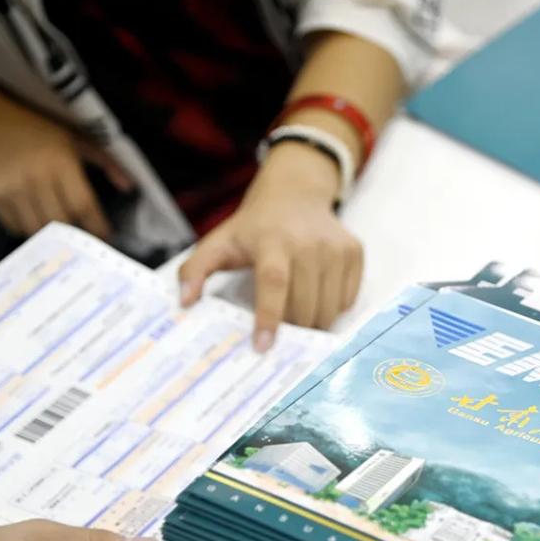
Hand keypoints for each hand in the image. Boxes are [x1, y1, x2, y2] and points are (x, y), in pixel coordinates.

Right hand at [0, 71, 131, 238]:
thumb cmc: (41, 129)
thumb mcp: (77, 138)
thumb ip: (106, 162)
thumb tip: (128, 187)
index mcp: (61, 163)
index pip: (83, 205)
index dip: (96, 226)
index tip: (104, 237)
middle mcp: (36, 178)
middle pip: (61, 221)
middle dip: (74, 233)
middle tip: (80, 236)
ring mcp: (11, 188)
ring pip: (36, 229)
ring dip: (49, 234)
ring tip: (57, 229)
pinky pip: (13, 226)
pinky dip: (26, 228)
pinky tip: (33, 219)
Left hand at [178, 143, 363, 350]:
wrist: (295, 194)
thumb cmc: (253, 228)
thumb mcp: (219, 242)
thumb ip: (195, 270)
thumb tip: (185, 302)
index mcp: (273, 240)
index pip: (274, 283)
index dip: (269, 316)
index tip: (262, 346)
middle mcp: (309, 242)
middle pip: (304, 305)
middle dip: (293, 328)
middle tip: (281, 332)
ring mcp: (336, 247)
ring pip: (329, 308)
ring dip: (313, 322)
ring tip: (298, 313)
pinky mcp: (354, 252)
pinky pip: (347, 299)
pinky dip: (332, 308)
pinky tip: (317, 294)